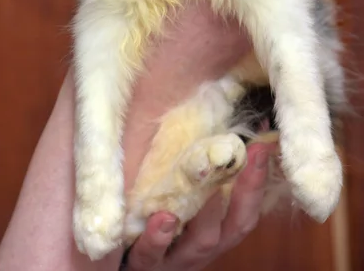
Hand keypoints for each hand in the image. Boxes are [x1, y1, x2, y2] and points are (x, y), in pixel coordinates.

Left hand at [125, 143, 273, 270]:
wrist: (123, 260)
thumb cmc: (156, 220)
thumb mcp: (183, 198)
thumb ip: (201, 171)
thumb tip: (224, 128)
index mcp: (215, 229)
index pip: (247, 207)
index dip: (257, 180)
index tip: (262, 148)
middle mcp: (203, 246)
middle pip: (234, 226)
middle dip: (245, 192)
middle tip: (246, 158)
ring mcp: (176, 258)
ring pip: (200, 244)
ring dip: (207, 215)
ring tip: (210, 191)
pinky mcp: (144, 263)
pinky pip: (150, 255)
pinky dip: (157, 239)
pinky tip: (161, 219)